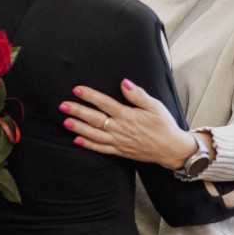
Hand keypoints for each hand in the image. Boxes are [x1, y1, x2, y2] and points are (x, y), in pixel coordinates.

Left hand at [60, 79, 196, 168]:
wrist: (171, 149)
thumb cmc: (164, 125)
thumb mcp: (154, 106)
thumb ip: (138, 95)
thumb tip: (124, 83)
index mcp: (128, 116)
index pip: (104, 103)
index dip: (89, 96)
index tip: (76, 90)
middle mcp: (120, 129)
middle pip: (94, 119)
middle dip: (77, 111)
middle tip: (62, 106)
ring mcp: (119, 142)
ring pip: (94, 135)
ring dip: (78, 128)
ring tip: (65, 122)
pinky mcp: (120, 151)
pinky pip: (100, 148)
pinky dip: (88, 145)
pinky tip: (77, 140)